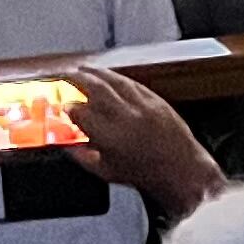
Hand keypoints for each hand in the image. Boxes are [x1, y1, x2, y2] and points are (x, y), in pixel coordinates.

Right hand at [56, 64, 227, 220]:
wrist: (180, 169)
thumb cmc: (143, 174)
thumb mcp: (105, 171)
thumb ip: (82, 156)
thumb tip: (65, 146)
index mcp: (109, 136)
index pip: (82, 113)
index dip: (69, 107)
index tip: (64, 106)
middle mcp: (125, 117)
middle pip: (97, 89)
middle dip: (79, 78)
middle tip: (67, 74)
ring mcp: (144, 106)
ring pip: (116, 81)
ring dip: (98, 72)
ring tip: (85, 69)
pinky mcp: (158, 101)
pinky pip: (135, 84)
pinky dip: (120, 78)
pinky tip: (112, 76)